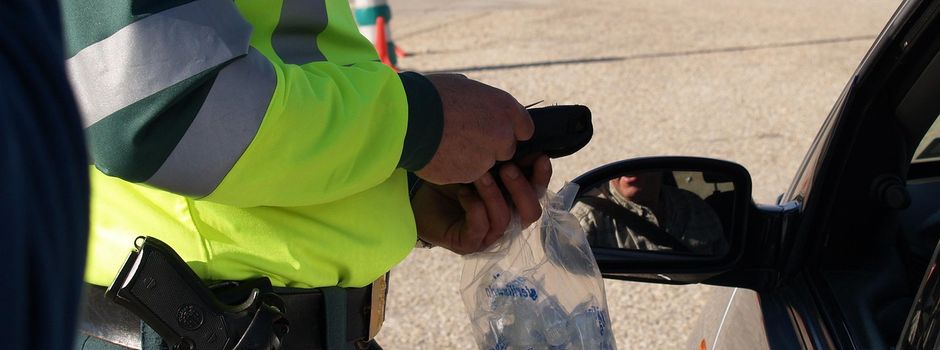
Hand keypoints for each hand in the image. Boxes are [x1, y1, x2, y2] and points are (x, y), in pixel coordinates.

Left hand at [412, 155, 551, 254]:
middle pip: (531, 213)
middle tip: (506, 166)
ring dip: (494, 194)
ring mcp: (488, 236)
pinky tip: (463, 192)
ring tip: (479, 175)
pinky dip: (475, 207)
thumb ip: (503, 156)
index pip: (538, 193)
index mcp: (513, 201)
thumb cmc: (451, 178)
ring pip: (504, 220)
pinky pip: (480, 227)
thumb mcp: (480, 163)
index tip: (539, 156)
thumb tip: (523, 137)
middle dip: (522, 188)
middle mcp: (506, 221)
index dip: (542, 177)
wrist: (418, 195)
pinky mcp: (468, 243)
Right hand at [415, 74, 534, 184]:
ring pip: (485, 163)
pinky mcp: (470, 175)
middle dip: (490, 146)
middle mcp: (503, 135)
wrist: (408, 118)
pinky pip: (467, 173)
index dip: (508, 129)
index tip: (494, 129)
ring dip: (471, 158)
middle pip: (506, 149)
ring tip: (447, 144)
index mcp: (505, 108)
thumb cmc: (431, 95)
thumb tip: (479, 102)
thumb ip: (481, 100)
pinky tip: (440, 154)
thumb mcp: (463, 86)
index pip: (524, 128)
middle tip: (465, 137)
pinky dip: (456, 167)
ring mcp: (487, 158)